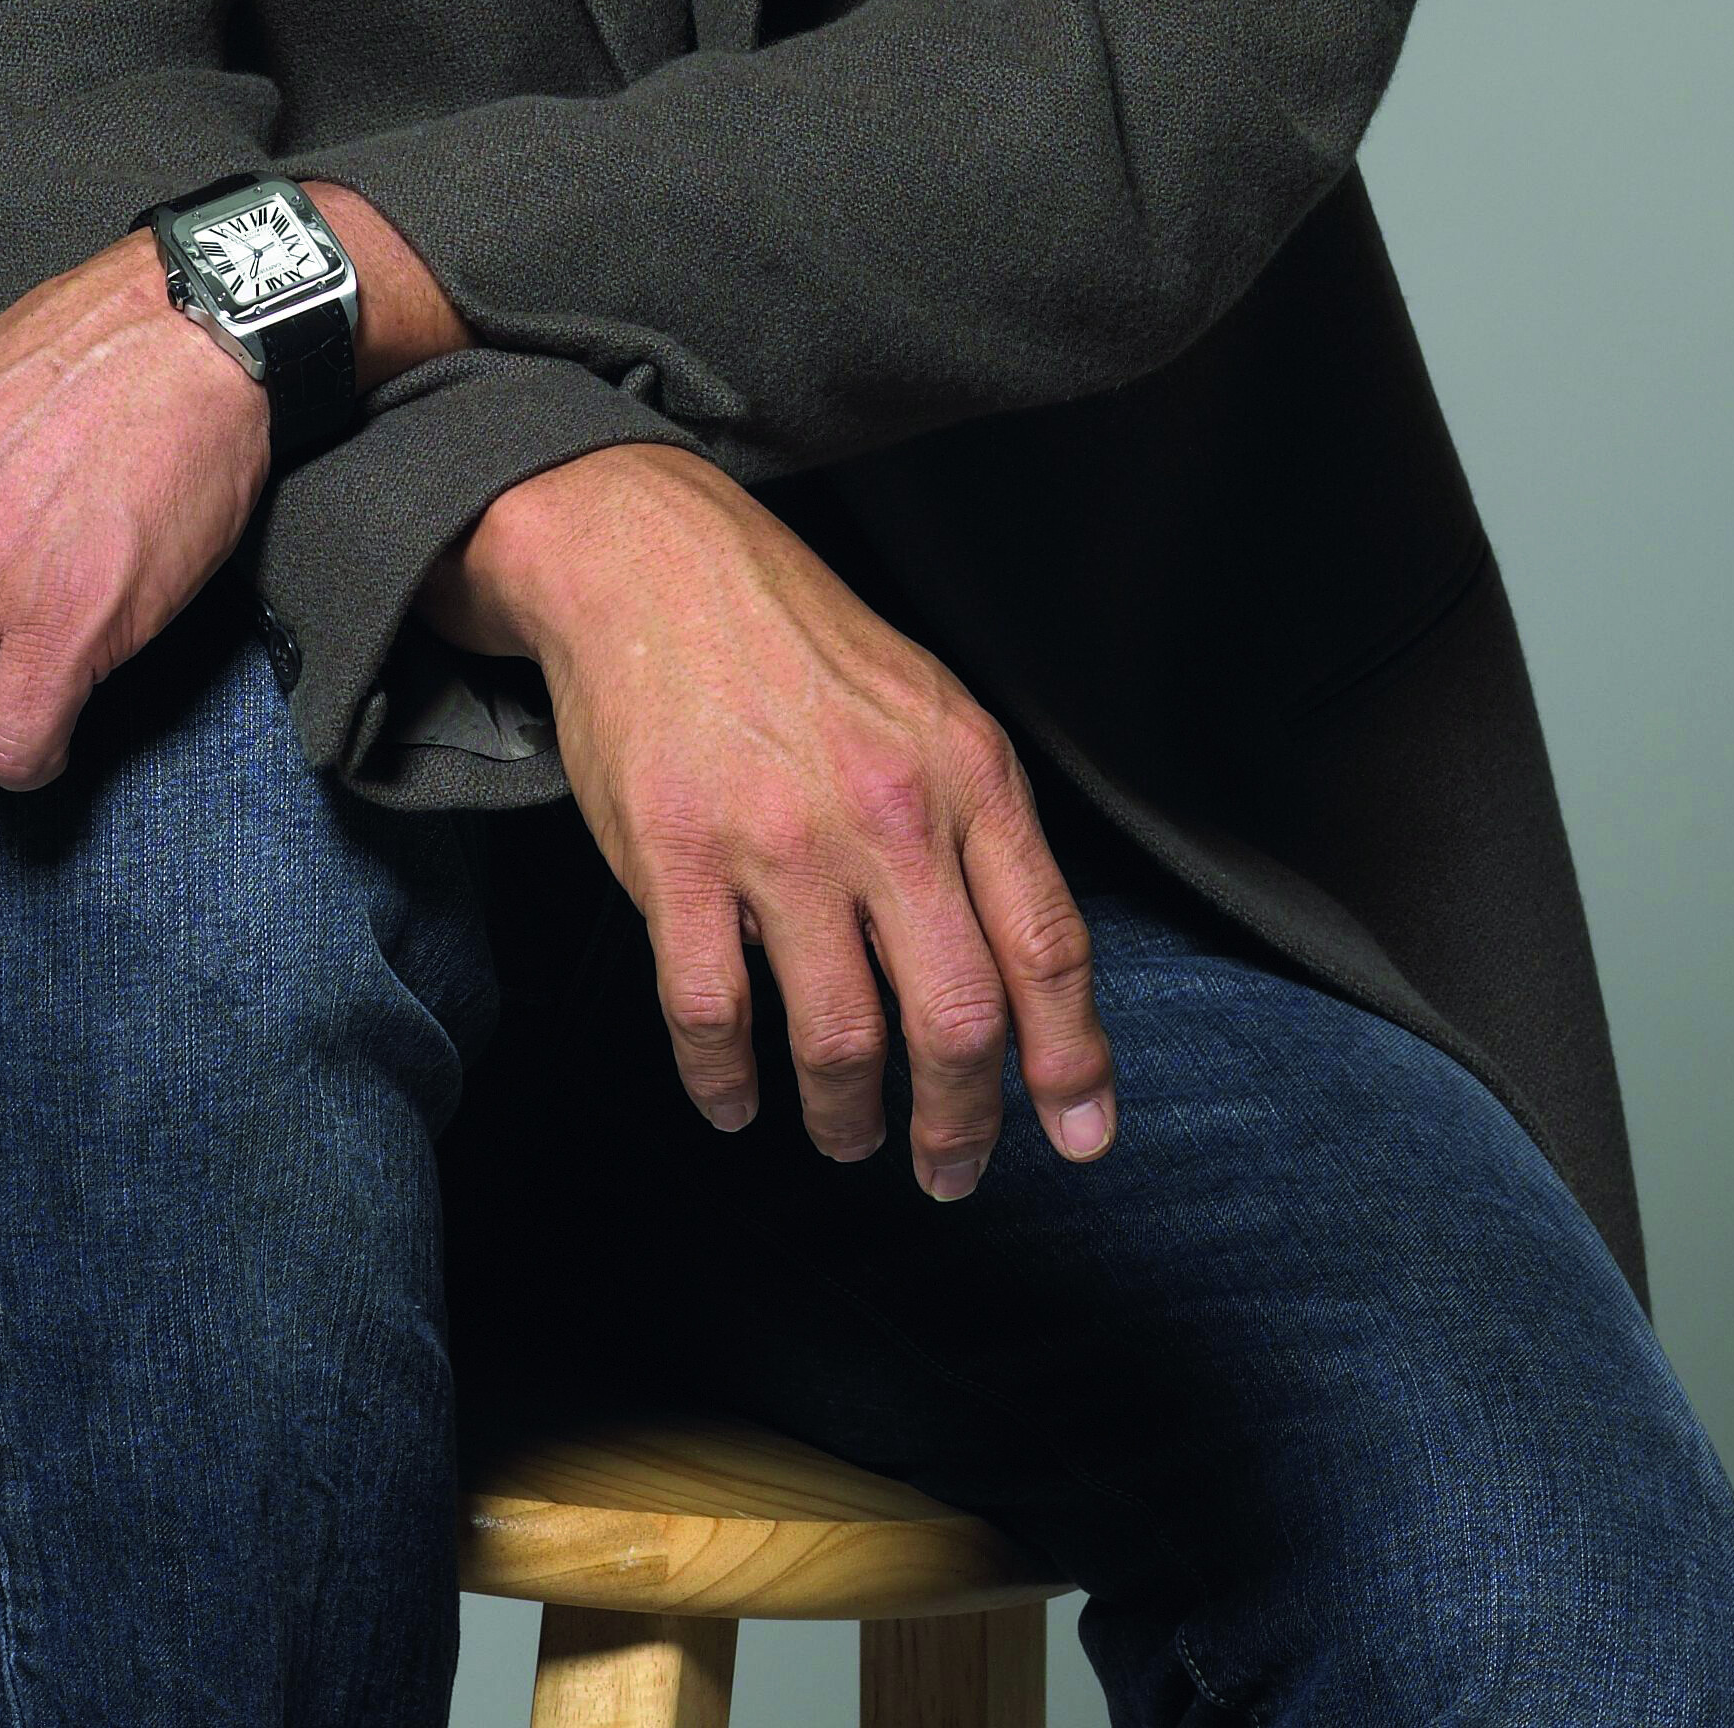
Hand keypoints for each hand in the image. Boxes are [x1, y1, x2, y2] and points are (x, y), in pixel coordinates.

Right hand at [427, 448, 1117, 1197]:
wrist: (653, 561)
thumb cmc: (800, 642)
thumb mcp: (930, 705)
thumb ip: (980, 830)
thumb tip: (1025, 977)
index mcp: (967, 770)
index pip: (1047, 946)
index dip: (1072, 1060)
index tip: (1080, 1137)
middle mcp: (888, 811)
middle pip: (956, 1017)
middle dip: (960, 1123)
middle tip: (949, 1171)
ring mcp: (778, 840)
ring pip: (840, 1038)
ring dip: (848, 1117)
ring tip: (847, 1135)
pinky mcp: (675, 859)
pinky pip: (712, 1015)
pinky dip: (726, 1083)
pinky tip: (735, 1101)